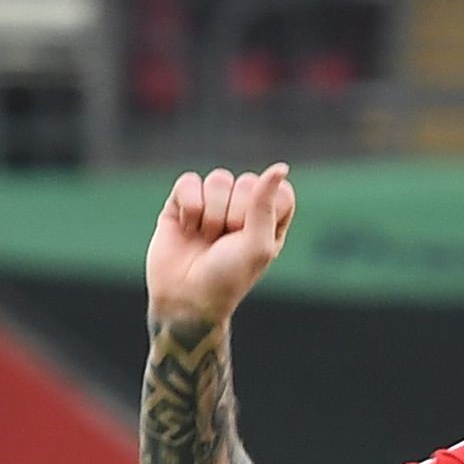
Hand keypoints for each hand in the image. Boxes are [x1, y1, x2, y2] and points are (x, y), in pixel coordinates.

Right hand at [146, 165, 294, 333]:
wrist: (184, 297)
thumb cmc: (228, 278)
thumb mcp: (257, 244)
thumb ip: (266, 203)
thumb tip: (281, 166)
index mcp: (270, 222)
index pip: (280, 191)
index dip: (266, 209)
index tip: (254, 235)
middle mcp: (243, 210)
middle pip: (247, 182)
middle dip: (235, 214)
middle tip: (226, 242)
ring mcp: (212, 204)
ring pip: (218, 179)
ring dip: (211, 213)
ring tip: (205, 238)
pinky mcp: (182, 202)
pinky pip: (189, 181)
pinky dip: (188, 205)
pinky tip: (186, 227)